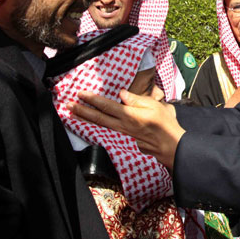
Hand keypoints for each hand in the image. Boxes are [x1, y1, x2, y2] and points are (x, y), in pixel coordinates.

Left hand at [69, 90, 185, 168]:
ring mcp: (123, 132)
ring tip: (74, 113)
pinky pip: (107, 129)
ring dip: (86, 118)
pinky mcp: (125, 137)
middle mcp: (122, 125)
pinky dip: (96, 125)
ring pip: (101, 124)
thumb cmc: (165, 123)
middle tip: (68, 105)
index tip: (81, 93)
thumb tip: (121, 93)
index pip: (106, 106)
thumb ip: (136, 99)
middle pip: (98, 117)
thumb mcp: (154, 105)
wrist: (170, 144)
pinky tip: (92, 122)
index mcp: (129, 115)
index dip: (92, 99)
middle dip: (82, 111)